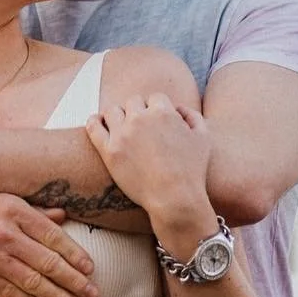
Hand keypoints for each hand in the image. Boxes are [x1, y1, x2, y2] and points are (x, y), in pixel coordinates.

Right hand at [0, 195, 98, 296]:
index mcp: (15, 210)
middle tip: (93, 294)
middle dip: (75, 281)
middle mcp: (4, 232)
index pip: (54, 236)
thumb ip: (34, 212)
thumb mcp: (2, 201)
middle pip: (49, 262)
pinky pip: (10, 293)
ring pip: (33, 281)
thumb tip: (64, 216)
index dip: (76, 255)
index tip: (91, 269)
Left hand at [85, 95, 214, 239]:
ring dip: (118, 116)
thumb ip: (193, 116)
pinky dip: (94, 121)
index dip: (156, 109)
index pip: (155, 98)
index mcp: (163, 112)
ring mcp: (122, 134)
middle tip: (140, 127)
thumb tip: (178, 108)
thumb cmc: (192, 171)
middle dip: (138, 111)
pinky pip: (94, 127)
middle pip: (133, 102)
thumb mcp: (203, 138)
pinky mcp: (109, 151)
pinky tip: (97, 122)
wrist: (174, 198)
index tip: (155, 121)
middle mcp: (140, 119)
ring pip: (112, 111)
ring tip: (121, 127)